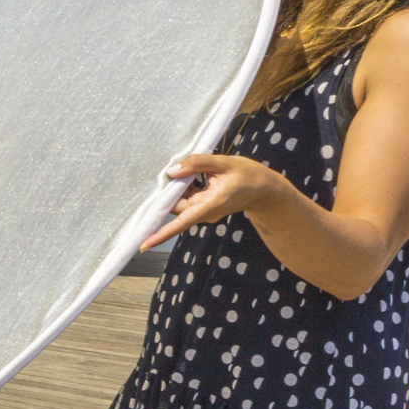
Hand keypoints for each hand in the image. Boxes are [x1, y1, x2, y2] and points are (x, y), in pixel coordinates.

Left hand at [140, 153, 290, 251]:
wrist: (265, 188)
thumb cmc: (248, 175)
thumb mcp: (224, 163)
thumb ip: (197, 164)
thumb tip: (172, 171)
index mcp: (210, 206)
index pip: (182, 222)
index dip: (161, 233)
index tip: (143, 244)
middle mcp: (204, 212)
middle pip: (175, 205)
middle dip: (169, 190)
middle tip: (172, 170)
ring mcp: (203, 210)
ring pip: (179, 199)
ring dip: (179, 185)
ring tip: (192, 170)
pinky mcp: (202, 206)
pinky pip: (186, 196)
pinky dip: (185, 185)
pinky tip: (193, 173)